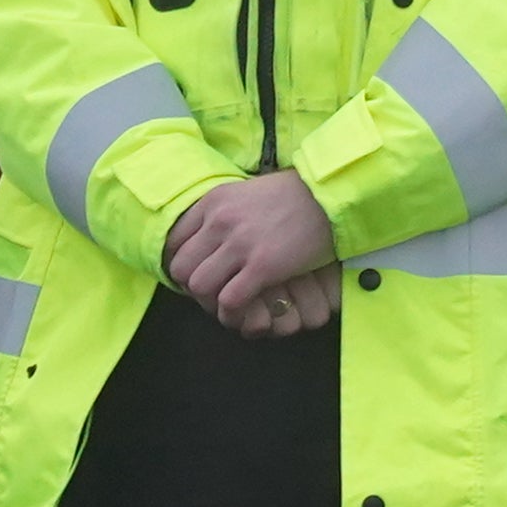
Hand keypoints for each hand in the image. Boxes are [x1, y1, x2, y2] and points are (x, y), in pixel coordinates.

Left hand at [167, 173, 338, 334]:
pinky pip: (230, 300)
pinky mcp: (263, 266)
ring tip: (225, 305)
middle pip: (182, 267)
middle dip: (192, 286)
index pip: (174, 242)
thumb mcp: (249, 192)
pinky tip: (240, 314)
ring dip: (210, 301)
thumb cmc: (298, 194)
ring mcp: (240, 244)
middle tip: (212, 293)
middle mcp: (220, 222)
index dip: (183, 263)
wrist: (332, 196)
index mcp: (213, 202)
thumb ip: (226, 212)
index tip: (199, 272)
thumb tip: (215, 234)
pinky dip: (231, 313)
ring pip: (200, 286)